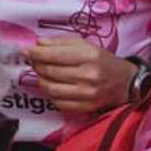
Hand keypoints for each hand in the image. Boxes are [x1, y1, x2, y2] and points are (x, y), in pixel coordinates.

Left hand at [20, 38, 137, 113]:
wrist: (125, 83)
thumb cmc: (103, 61)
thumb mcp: (86, 45)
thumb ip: (62, 42)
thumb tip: (39, 43)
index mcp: (89, 56)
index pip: (54, 55)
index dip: (35, 53)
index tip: (25, 50)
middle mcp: (89, 75)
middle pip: (50, 72)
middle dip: (36, 65)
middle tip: (32, 60)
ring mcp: (87, 94)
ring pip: (51, 89)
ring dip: (40, 80)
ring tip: (41, 73)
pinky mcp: (86, 107)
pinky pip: (58, 103)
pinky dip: (50, 94)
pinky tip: (53, 85)